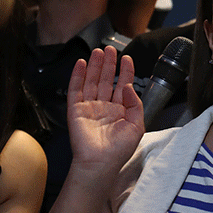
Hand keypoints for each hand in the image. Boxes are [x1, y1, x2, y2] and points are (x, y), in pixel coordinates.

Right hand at [67, 47, 143, 178]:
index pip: (122, 85)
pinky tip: (81, 64)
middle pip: (106, 79)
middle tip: (110, 49)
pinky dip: (77, 76)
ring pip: (91, 81)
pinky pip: (76, 90)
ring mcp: (90, 107)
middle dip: (109, 64)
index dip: (125, 71)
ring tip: (98, 51)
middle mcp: (105, 106)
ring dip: (94, 66)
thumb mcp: (136, 125)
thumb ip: (135, 104)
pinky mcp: (76, 110)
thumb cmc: (119, 150)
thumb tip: (128, 85)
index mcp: (120, 110)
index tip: (127, 58)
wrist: (101, 163)